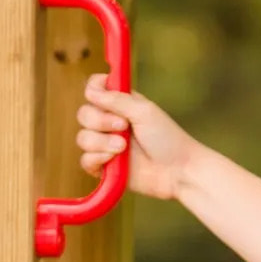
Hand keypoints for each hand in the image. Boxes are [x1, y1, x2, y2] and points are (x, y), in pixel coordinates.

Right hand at [76, 76, 200, 200]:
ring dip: (101, 142)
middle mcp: (109, 124)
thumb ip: (117, 100)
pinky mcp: (105, 168)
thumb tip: (91, 91)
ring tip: (123, 148)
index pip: (93, 90)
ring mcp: (106, 146)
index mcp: (119, 105)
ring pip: (83, 138)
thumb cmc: (167, 139)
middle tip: (124, 127)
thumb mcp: (143, 111)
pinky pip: (86, 161)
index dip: (93, 90)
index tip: (103, 95)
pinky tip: (115, 160)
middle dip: (100, 121)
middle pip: (84, 114)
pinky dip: (97, 159)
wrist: (177, 171)